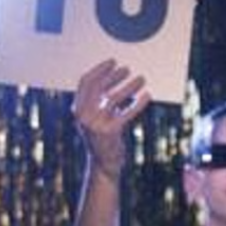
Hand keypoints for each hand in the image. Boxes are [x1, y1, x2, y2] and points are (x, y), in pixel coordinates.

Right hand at [72, 59, 151, 179]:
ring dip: (130, 86)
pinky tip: (147, 96)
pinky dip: (139, 103)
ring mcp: (96, 124)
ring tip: (141, 79)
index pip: (86, 82)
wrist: (104, 163)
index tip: (112, 62)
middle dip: (115, 75)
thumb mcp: (95, 118)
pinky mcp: (110, 131)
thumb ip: (99, 101)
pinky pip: (127, 113)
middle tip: (128, 69)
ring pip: (114, 97)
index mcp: (77, 109)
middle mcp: (83, 115)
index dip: (100, 69)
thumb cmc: (103, 138)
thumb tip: (116, 78)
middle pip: (100, 87)